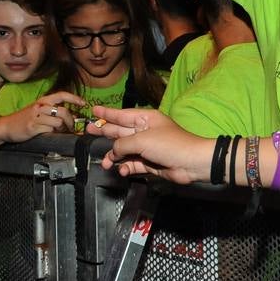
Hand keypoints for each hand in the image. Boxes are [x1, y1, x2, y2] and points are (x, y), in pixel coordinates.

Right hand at [0, 91, 85, 146]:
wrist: (5, 127)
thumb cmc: (23, 119)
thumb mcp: (38, 110)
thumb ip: (52, 111)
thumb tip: (70, 115)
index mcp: (43, 101)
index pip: (62, 95)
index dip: (74, 98)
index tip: (83, 103)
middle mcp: (40, 106)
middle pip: (63, 111)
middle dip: (71, 121)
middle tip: (71, 127)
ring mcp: (36, 117)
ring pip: (58, 121)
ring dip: (63, 128)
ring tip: (60, 131)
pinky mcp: (33, 127)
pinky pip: (49, 130)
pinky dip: (53, 133)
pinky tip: (51, 134)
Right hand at [90, 107, 210, 185]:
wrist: (191, 163)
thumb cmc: (170, 144)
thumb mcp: (142, 140)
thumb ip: (122, 145)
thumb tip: (113, 152)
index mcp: (145, 119)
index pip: (121, 115)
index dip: (107, 113)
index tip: (94, 110)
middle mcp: (145, 131)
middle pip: (120, 131)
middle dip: (104, 132)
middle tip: (88, 131)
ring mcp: (147, 147)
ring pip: (124, 150)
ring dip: (114, 157)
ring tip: (105, 163)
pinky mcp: (150, 162)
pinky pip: (132, 164)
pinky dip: (126, 167)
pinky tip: (123, 170)